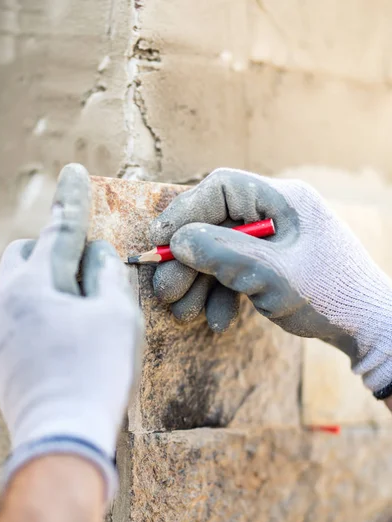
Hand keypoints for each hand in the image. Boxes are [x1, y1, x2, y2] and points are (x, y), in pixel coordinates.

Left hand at [0, 164, 142, 497]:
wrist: (61, 436)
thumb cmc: (96, 372)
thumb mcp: (117, 316)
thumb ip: (106, 274)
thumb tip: (97, 253)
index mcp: (34, 284)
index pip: (58, 229)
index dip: (71, 198)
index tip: (71, 171)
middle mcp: (3, 300)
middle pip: (24, 252)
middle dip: (51, 247)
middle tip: (83, 267)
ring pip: (13, 283)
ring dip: (42, 280)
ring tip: (72, 304)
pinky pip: (11, 313)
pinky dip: (35, 309)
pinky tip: (58, 333)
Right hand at [150, 168, 391, 397]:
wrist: (366, 329)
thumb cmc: (331, 296)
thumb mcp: (274, 275)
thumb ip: (224, 254)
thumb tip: (176, 241)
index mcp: (284, 200)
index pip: (222, 189)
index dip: (185, 211)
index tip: (159, 240)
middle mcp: (275, 214)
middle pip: (215, 225)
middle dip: (188, 260)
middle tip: (165, 290)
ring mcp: (273, 241)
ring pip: (221, 252)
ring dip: (199, 283)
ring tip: (183, 313)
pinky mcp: (272, 264)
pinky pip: (235, 272)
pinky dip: (221, 295)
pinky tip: (217, 321)